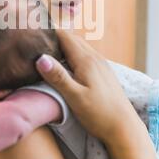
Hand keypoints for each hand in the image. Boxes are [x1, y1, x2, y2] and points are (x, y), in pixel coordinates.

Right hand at [35, 30, 156, 158]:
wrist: (124, 128)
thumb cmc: (99, 114)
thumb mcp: (75, 97)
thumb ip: (58, 77)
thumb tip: (40, 58)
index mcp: (86, 60)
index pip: (65, 36)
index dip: (50, 32)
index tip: (34, 31)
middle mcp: (95, 58)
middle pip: (72, 38)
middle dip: (55, 36)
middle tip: (36, 39)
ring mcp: (101, 64)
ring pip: (80, 46)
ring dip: (64, 44)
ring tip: (47, 49)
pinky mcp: (103, 73)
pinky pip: (86, 55)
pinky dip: (73, 53)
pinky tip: (66, 64)